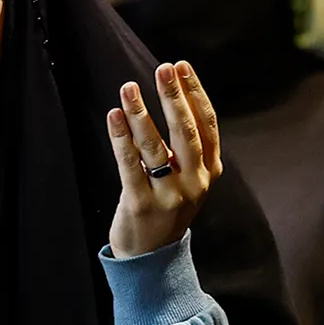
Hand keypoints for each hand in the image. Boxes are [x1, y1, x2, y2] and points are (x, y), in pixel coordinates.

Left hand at [105, 62, 222, 258]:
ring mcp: (169, 195)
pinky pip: (130, 164)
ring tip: (128, 87)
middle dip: (174, 97)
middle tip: (162, 69)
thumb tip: (176, 97)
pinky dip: (121, 138)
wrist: (152, 257)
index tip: (181, 66)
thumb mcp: (189, 179)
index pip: (207, 124)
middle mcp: (194, 182)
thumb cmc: (166, 207)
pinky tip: (114, 116)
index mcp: (209, 171)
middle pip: (185, 131)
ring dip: (140, 113)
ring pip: (155, 146)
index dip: (195, 93)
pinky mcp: (140, 204)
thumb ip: (189, 148)